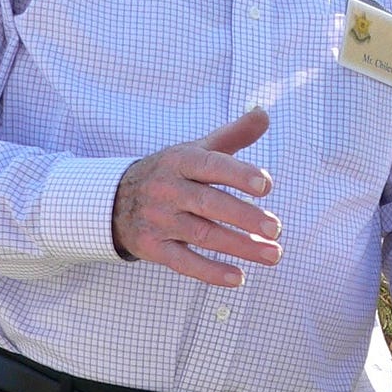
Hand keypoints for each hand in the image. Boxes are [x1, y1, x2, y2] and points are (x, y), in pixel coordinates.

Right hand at [112, 108, 280, 286]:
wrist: (114, 200)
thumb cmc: (171, 173)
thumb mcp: (196, 150)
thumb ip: (233, 135)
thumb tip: (264, 113)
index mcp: (181, 161)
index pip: (212, 165)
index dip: (239, 175)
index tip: (267, 185)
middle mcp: (168, 189)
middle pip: (210, 203)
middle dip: (245, 217)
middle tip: (277, 228)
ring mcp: (159, 220)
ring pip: (202, 235)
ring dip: (240, 247)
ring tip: (274, 255)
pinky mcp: (153, 247)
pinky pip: (183, 262)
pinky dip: (210, 272)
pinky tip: (238, 278)